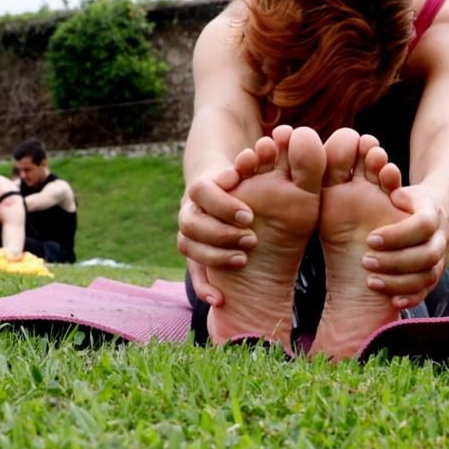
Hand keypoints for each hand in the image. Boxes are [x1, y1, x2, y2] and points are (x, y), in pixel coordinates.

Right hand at [177, 166, 257, 304]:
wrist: (225, 186)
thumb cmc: (246, 178)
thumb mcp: (250, 168)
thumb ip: (253, 163)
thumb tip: (261, 148)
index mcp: (202, 186)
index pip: (201, 191)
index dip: (222, 204)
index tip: (249, 216)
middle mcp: (190, 208)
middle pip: (190, 222)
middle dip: (220, 233)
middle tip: (251, 239)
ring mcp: (189, 232)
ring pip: (187, 246)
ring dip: (214, 257)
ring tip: (242, 260)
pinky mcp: (195, 253)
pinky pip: (192, 271)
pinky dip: (204, 287)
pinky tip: (219, 300)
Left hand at [362, 183, 448, 309]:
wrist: (440, 206)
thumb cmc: (409, 199)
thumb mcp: (402, 188)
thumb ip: (393, 188)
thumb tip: (393, 193)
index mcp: (433, 214)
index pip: (421, 226)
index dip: (397, 235)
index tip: (371, 239)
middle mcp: (441, 237)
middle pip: (426, 255)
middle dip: (395, 261)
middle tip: (365, 262)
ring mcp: (442, 257)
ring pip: (428, 275)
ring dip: (400, 282)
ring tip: (371, 281)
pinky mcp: (437, 271)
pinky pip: (429, 289)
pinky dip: (413, 297)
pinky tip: (392, 302)